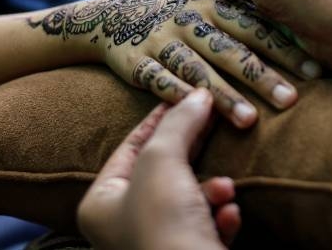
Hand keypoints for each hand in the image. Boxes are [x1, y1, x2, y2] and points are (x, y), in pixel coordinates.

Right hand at [27, 0, 319, 127]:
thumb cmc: (187, 20)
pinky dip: (174, 96)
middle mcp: (191, 22)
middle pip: (232, 51)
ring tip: (250, 122)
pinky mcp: (136, 61)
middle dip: (262, 77)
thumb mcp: (216, 11)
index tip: (315, 71)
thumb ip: (253, 21)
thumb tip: (307, 35)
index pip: (257, 28)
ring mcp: (163, 41)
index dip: (285, 49)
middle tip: (292, 101)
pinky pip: (156, 80)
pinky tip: (193, 114)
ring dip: (224, 96)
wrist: (119, 17)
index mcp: (216, 7)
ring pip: (197, 70)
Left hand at [78, 92, 238, 249]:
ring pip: (191, 196)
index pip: (131, 146)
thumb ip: (178, 124)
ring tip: (223, 189)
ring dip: (212, 188)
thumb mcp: (162, 161)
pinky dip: (222, 214)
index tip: (188, 95)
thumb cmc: (163, 226)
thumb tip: (198, 95)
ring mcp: (159, 241)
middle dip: (193, 149)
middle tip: (214, 117)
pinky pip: (210, 222)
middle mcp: (126, 223)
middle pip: (164, 168)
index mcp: (102, 203)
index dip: (160, 118)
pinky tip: (229, 214)